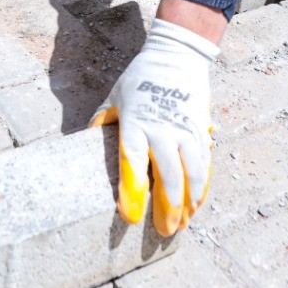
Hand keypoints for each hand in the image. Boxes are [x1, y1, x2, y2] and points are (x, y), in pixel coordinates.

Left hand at [90, 19, 216, 236]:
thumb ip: (101, 121)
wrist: (176, 56)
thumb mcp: (114, 97)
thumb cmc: (139, 79)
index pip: (132, 161)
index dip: (132, 190)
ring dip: (190, 202)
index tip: (130, 216)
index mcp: (135, 121)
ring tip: (183, 224)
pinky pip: (205, 163)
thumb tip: (82, 142)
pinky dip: (203, 186)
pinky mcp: (201, 129)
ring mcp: (185, 128)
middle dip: (167, 207)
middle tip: (164, 231)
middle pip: (168, 174)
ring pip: (192, 172)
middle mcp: (162, 127)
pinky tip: (197, 203)